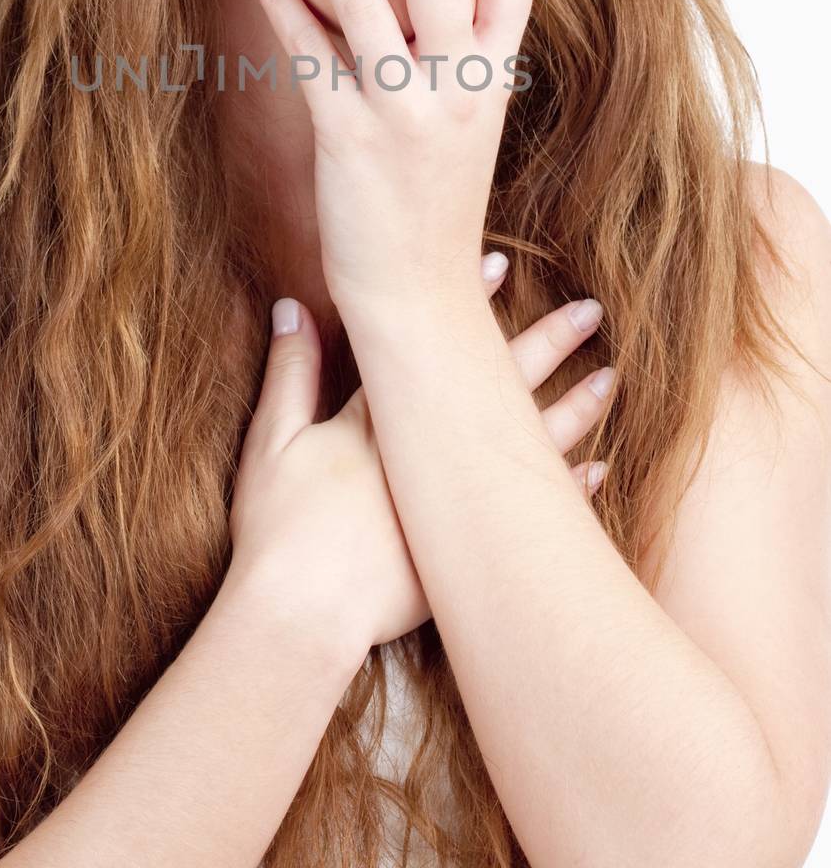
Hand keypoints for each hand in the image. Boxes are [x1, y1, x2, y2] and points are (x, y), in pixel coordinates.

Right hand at [227, 256, 611, 661]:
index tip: (500, 262)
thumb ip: (290, 373)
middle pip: (498, 388)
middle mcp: (431, 458)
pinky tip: (597, 469)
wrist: (297, 618)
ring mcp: (457, 508)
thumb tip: (293, 307)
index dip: (466, 302)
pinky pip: (532, 519)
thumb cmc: (277, 531)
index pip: (433, 348)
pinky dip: (566, 492)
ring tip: (610, 377)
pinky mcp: (469, 556)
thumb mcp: (272, 443)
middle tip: (589, 310)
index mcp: (382, 423)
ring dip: (574, 409)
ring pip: (530, 446)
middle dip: (545, 342)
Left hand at [250, 0, 535, 322]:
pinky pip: (313, 56)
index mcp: (495, 79)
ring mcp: (406, 111)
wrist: (420, 293)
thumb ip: (460, 56)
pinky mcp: (352, 137)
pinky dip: (285, 7)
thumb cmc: (438, 201)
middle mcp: (459, 88)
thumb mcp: (467, 121)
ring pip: (371, 7)